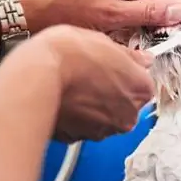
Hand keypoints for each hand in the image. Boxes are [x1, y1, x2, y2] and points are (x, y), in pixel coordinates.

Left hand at [15, 0, 180, 42]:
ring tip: (116, 30)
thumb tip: (175, 11)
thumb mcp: (111, 13)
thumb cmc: (55, 9)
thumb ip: (148, 13)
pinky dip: (112, 16)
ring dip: (125, 15)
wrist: (22, 20)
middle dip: (139, 8)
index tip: (161, 8)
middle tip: (142, 27)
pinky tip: (106, 29)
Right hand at [35, 25, 154, 142]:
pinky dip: (76, 117)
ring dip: (94, 107)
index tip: (115, 67)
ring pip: (104, 118)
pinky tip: (65, 100)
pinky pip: (82, 127)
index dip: (128, 74)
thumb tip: (142, 59)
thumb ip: (130, 56)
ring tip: (75, 87)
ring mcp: (103, 130)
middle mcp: (128, 115)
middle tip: (92, 75)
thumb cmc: (70, 55)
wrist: (36, 77)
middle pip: (126, 104)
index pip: (144, 84)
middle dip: (113, 93)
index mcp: (141, 89)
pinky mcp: (78, 139)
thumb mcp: (105, 41)